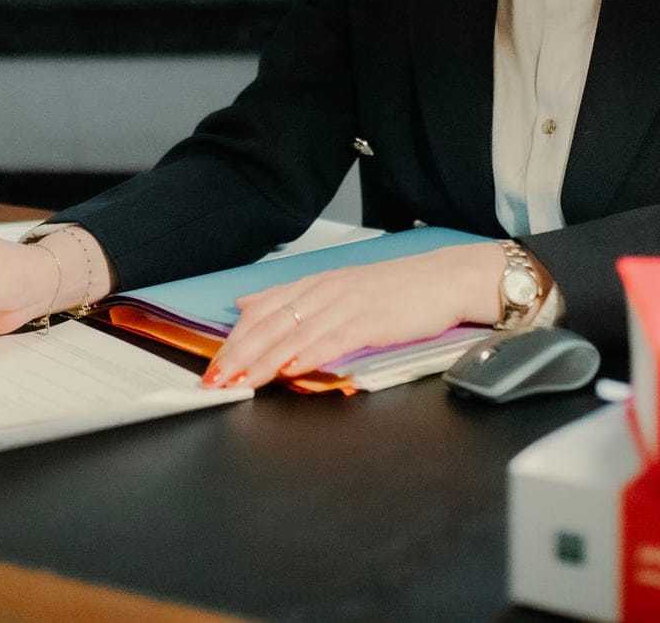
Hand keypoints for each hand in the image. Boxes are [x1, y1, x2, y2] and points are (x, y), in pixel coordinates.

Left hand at [203, 243, 503, 388]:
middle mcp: (325, 290)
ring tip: (242, 381)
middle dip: (239, 355)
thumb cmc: (396, 289)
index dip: (234, 340)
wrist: (445, 278)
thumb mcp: (336, 286)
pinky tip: (292, 369)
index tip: (213, 366)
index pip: (262, 311)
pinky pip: (333, 339)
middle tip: (215, 380)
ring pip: (295, 334)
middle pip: (271, 324)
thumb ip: (290, 297)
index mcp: (314, 284)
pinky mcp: (371, 319)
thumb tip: (245, 303)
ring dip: (265, 361)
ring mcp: (347, 303)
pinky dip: (310, 354)